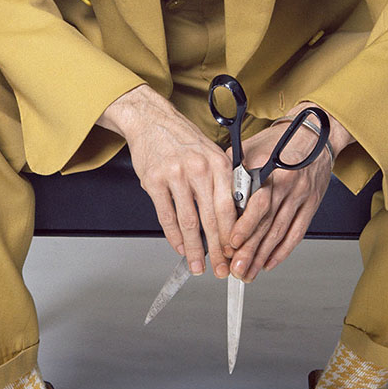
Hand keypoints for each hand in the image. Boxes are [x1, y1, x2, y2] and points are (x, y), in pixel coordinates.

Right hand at [97, 85, 235, 278]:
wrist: (151, 119)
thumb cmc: (183, 138)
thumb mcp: (211, 152)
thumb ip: (222, 181)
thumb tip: (234, 218)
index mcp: (218, 162)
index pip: (230, 207)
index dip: (233, 235)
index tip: (236, 252)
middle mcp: (199, 168)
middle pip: (211, 219)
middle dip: (218, 250)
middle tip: (221, 269)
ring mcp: (175, 175)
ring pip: (188, 223)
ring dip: (194, 250)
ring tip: (198, 265)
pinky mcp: (154, 181)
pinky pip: (166, 217)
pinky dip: (174, 237)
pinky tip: (179, 247)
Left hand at [228, 108, 352, 281]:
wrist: (315, 133)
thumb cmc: (279, 140)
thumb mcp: (250, 146)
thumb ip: (232, 168)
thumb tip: (213, 190)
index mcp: (267, 166)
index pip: (253, 202)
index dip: (241, 226)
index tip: (229, 243)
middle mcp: (285, 182)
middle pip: (266, 222)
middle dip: (249, 249)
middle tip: (235, 268)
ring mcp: (300, 194)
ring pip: (279, 232)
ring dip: (262, 255)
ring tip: (248, 272)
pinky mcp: (311, 203)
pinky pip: (297, 232)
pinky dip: (283, 251)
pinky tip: (269, 263)